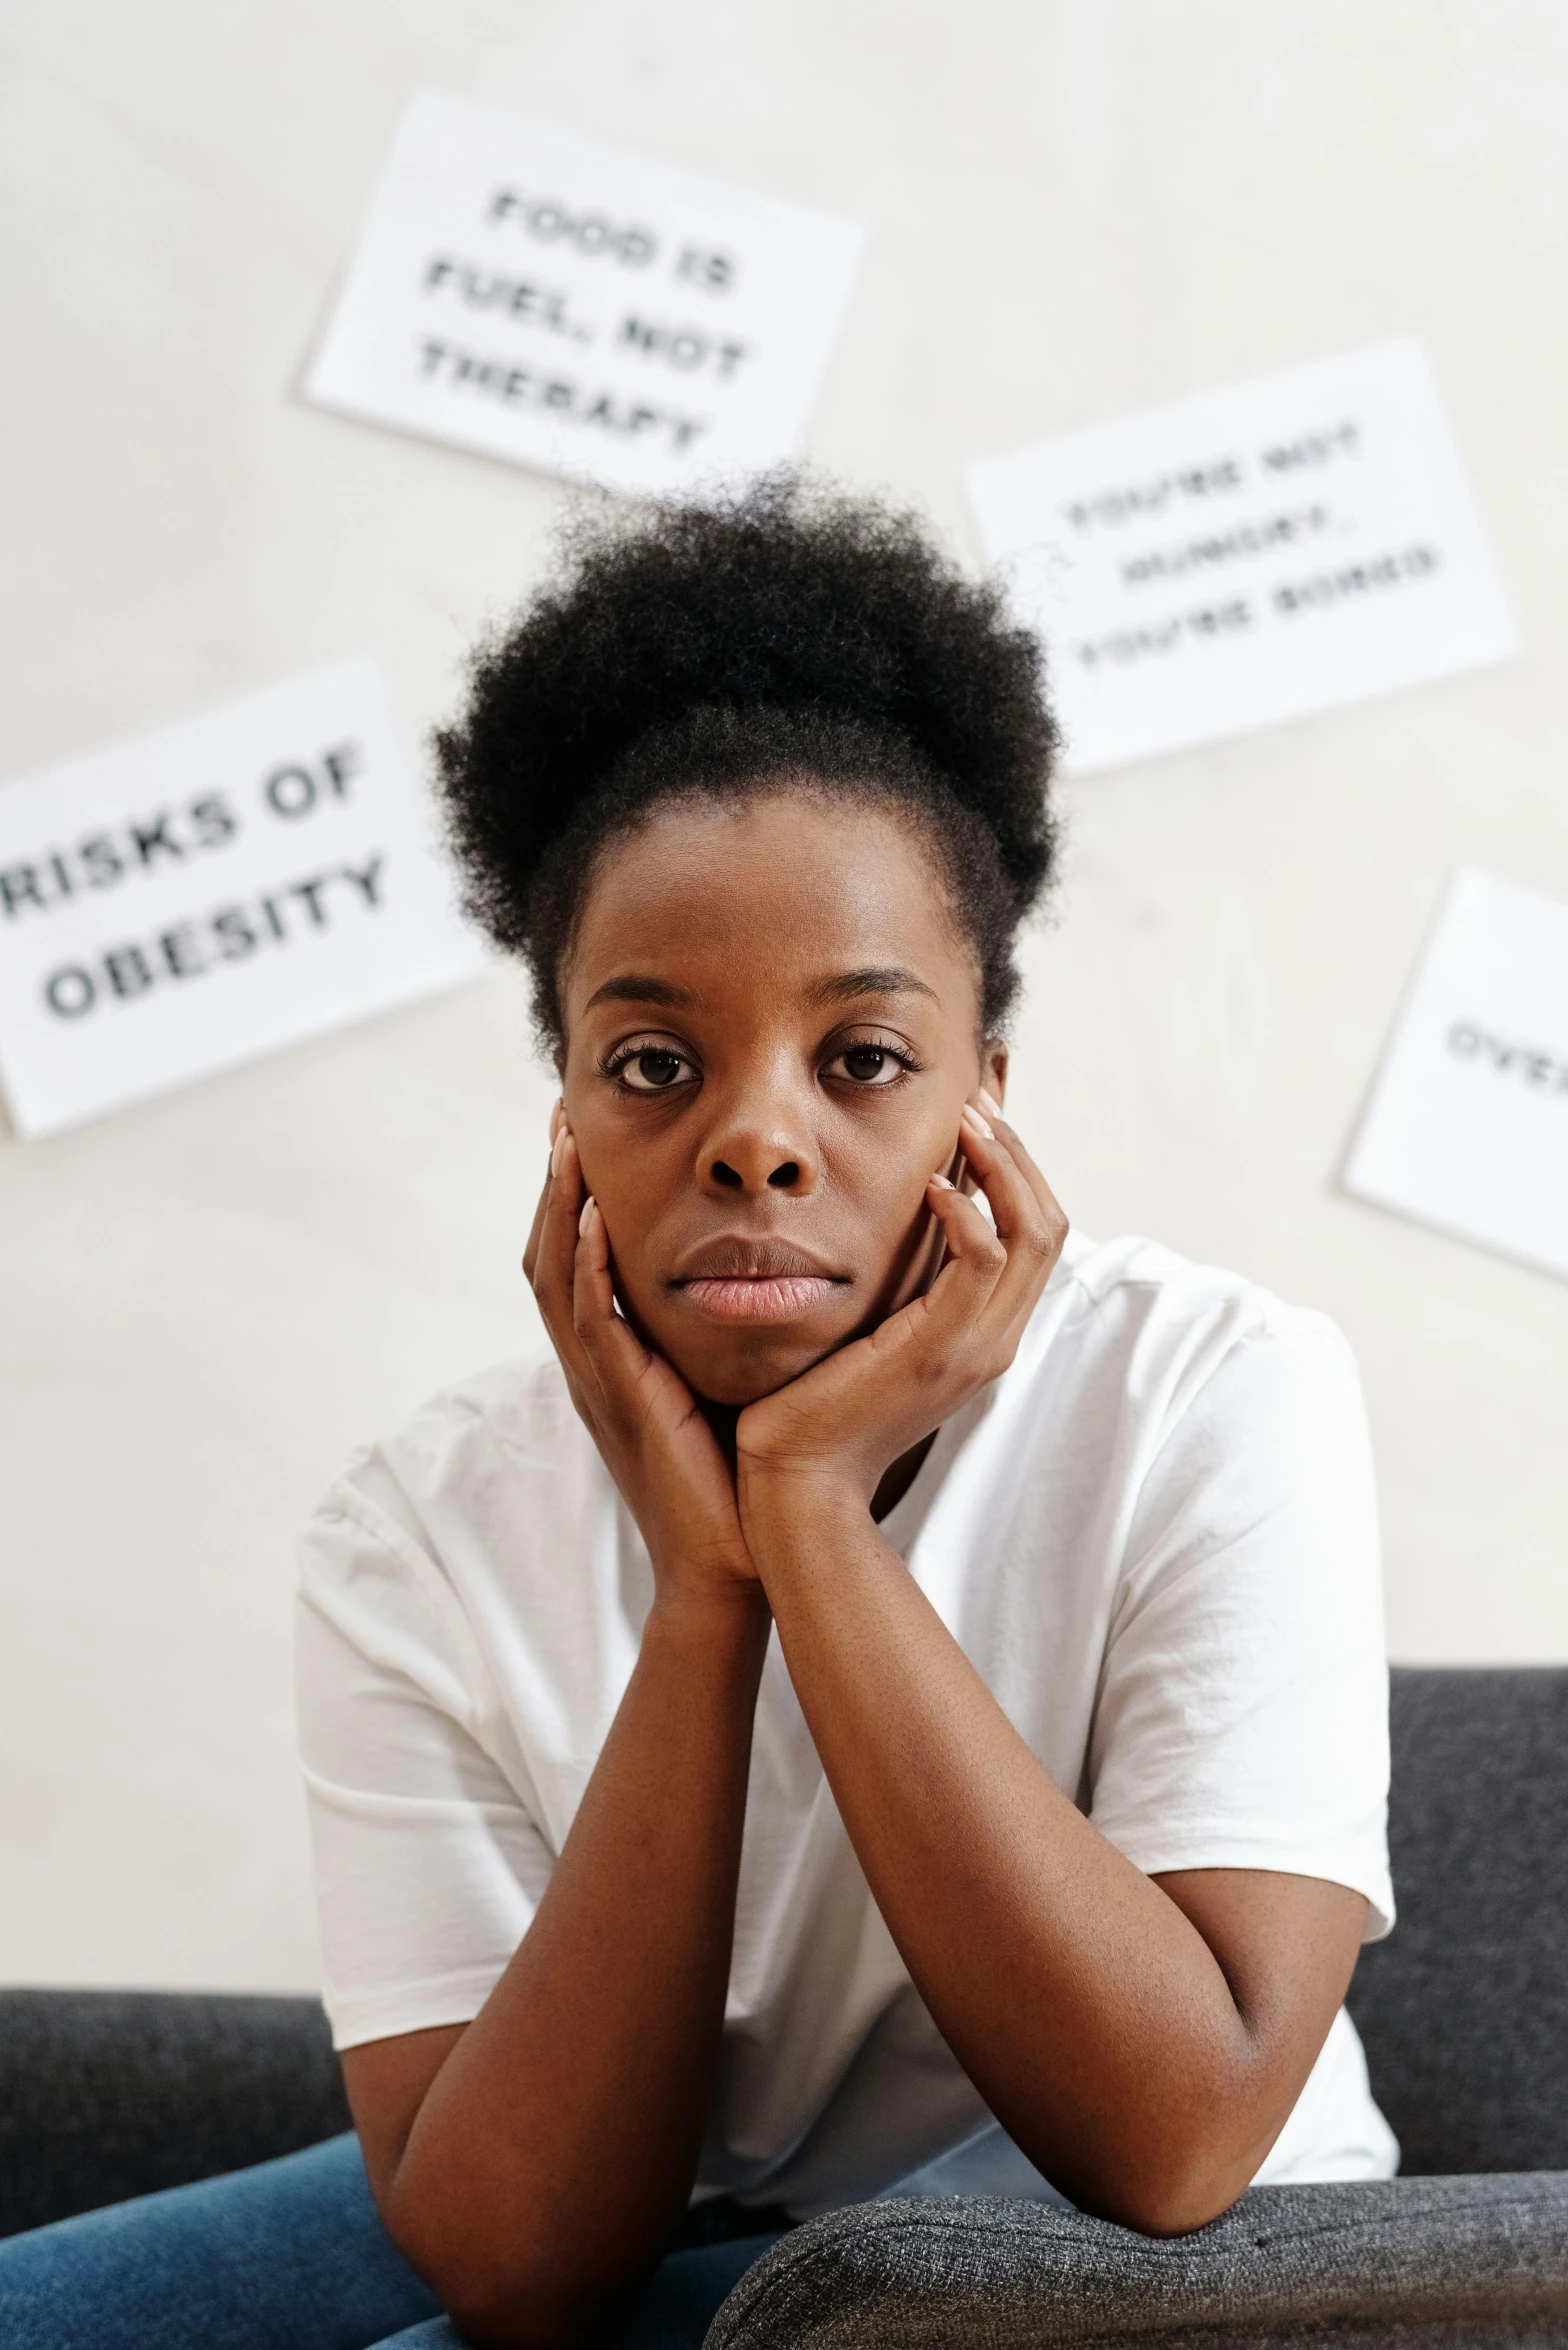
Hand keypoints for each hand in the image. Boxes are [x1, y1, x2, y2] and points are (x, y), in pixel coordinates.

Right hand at [524, 1121, 758, 1602]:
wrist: (735, 1568)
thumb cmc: (740, 1484)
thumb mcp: (722, 1390)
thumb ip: (720, 1337)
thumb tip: (763, 1275)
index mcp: (612, 1363)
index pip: (573, 1261)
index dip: (571, 1197)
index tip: (585, 1133)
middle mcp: (593, 1367)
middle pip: (547, 1254)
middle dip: (551, 1183)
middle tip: (560, 1114)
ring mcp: (600, 1385)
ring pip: (555, 1277)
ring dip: (558, 1206)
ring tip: (566, 1141)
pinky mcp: (624, 1402)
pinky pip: (589, 1322)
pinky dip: (586, 1265)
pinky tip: (595, 1216)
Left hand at [734, 1094, 1066, 1519]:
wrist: (799, 1479)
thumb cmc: (816, 1404)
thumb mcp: (871, 1326)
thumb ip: (897, 1279)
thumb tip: (895, 1216)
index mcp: (985, 1330)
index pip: (1036, 1232)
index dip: (1019, 1166)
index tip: (980, 1112)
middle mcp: (996, 1337)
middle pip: (1050, 1222)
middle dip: (1018, 1152)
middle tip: (976, 1101)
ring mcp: (977, 1346)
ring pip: (1032, 1232)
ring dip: (1002, 1165)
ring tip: (964, 1122)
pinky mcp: (939, 1351)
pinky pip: (981, 1263)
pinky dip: (968, 1213)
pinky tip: (936, 1187)